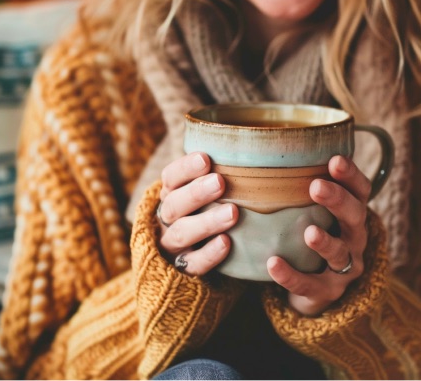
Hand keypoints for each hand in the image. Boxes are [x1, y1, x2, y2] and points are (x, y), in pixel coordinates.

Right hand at [157, 152, 238, 275]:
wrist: (187, 264)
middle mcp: (166, 220)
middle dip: (196, 193)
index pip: (170, 178)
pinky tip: (226, 243)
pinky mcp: (183, 271)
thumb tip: (254, 148)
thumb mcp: (204, 197)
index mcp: (170, 196)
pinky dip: (209, 253)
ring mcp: (172, 247)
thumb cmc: (205, 217)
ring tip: (232, 213)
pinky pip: (193, 264)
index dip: (185, 169)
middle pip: (174, 205)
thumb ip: (218, 178)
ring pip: (182, 233)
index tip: (205, 159)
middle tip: (220, 182)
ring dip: (206, 222)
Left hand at [267, 155, 369, 315]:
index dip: (351, 175)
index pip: (361, 190)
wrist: (317, 289)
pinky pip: (309, 284)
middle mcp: (355, 238)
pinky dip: (291, 275)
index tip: (335, 160)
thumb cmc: (313, 236)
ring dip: (325, 242)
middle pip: (355, 216)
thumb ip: (299, 186)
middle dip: (338, 201)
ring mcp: (344, 268)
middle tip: (316, 186)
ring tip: (309, 233)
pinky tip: (273, 263)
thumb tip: (262, 148)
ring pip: (340, 253)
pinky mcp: (326, 291)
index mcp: (352, 214)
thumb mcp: (314, 211)